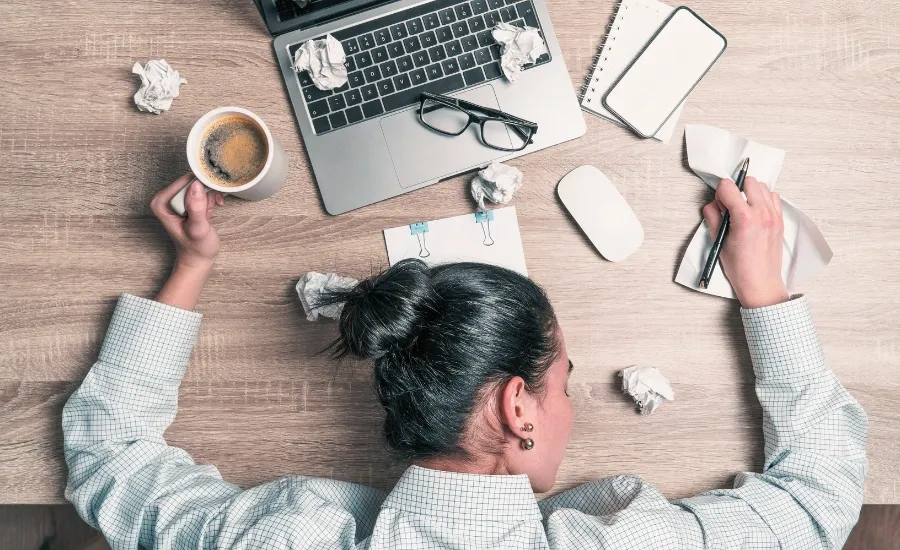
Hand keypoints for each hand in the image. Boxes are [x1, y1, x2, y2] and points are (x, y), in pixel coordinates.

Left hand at [150, 173, 224, 309]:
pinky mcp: (188, 201)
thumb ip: (196, 209)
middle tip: (214, 204)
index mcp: (161, 203)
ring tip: (214, 208)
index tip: (211, 197)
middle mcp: (167, 198)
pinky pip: (202, 189)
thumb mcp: (198, 229)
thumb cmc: (196, 248)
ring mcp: (177, 199)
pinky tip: (216, 206)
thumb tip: (196, 186)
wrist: (198, 259)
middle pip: (192, 180)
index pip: (184, 181)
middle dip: (207, 190)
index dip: (200, 186)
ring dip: (211, 194)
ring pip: (199, 184)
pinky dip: (212, 196)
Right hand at [702, 177, 789, 308]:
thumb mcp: (719, 241)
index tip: (719, 204)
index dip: (720, 193)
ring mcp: (774, 216)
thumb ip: (713, 218)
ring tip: (744, 208)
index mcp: (744, 219)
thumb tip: (713, 205)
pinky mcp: (780, 220)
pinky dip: (763, 199)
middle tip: (731, 205)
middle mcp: (762, 214)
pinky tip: (755, 212)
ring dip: (750, 193)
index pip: (728, 187)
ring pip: (763, 186)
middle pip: (748, 181)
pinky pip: (773, 197)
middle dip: (736, 189)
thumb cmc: (740, 268)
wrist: (760, 283)